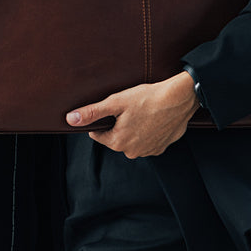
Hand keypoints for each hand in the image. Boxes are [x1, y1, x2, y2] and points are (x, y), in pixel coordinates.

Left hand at [66, 71, 200, 157]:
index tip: (113, 109)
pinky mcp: (161, 147)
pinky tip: (152, 118)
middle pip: (116, 137)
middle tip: (129, 108)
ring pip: (132, 139)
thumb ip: (92, 112)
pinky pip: (147, 141)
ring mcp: (148, 151)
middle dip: (118, 124)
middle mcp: (132, 152)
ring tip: (142, 112)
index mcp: (118, 142)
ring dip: (133, 128)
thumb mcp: (116, 102)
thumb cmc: (148, 98)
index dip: (103, 120)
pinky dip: (148, 131)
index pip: (98, 134)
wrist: (179, 99)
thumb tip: (71, 119)